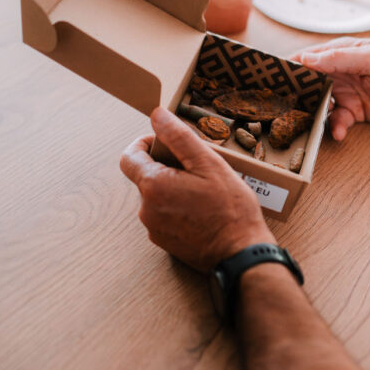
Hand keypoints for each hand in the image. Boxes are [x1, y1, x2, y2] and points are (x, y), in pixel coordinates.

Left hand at [119, 107, 272, 272]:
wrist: (240, 254)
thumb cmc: (230, 209)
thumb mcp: (209, 164)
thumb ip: (179, 137)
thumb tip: (157, 115)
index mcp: (153, 186)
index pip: (129, 157)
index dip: (144, 143)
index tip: (164, 141)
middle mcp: (146, 209)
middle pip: (146, 176)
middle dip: (167, 166)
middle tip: (198, 167)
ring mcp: (154, 229)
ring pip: (156, 196)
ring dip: (174, 187)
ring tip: (205, 190)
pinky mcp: (164, 243)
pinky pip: (164, 216)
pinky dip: (178, 208)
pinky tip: (203, 210)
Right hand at [293, 38, 369, 140]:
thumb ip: (339, 58)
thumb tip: (307, 59)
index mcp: (342, 52)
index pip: (309, 57)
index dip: (291, 67)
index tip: (273, 79)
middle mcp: (341, 71)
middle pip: (310, 83)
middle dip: (298, 95)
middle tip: (284, 108)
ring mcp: (348, 92)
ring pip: (321, 104)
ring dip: (316, 114)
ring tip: (309, 125)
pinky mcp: (356, 111)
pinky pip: (338, 120)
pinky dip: (335, 127)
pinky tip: (338, 133)